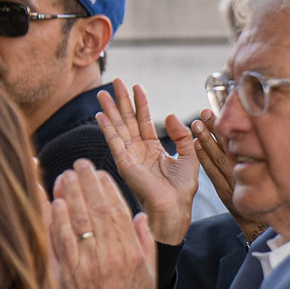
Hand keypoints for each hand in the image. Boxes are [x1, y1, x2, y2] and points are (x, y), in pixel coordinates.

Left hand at [49, 160, 154, 288]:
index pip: (118, 211)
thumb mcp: (149, 275)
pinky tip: (53, 203)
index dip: (108, 189)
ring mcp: (86, 264)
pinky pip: (60, 241)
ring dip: (69, 195)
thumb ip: (145, 243)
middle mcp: (109, 255)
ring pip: (77, 221)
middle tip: (79, 164)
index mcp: (131, 253)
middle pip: (96, 209)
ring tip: (64, 176)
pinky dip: (56, 220)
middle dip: (87, 183)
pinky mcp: (67, 274)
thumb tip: (140, 216)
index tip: (100, 173)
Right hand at [94, 79, 197, 245]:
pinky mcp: (124, 163)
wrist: (174, 207)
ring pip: (118, 127)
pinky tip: (101, 115)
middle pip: (127, 120)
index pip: (144, 121)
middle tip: (115, 81)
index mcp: (152, 149)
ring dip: (110, 109)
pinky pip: (114, 141)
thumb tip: (170, 116)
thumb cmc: (182, 188)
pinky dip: (107, 128)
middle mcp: (138, 150)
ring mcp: (129, 156)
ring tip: (103, 93)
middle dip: (121, 100)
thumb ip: (180, 136)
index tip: (136, 86)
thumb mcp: (188, 155)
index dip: (140, 103)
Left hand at [193, 110, 263, 240]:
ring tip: (196, 123)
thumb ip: (267, 158)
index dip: (232, 125)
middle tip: (204, 112)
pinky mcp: (227, 193)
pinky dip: (204, 159)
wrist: (263, 228)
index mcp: (260, 167)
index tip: (221, 111)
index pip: (243, 142)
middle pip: (231, 146)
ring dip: (207, 139)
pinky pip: (214, 173)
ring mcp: (235, 183)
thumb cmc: (272, 202)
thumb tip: (269, 137)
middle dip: (217, 128)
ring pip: (220, 157)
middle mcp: (247, 172)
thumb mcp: (274, 177)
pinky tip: (195, 146)